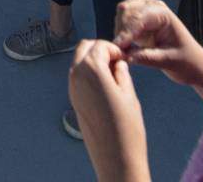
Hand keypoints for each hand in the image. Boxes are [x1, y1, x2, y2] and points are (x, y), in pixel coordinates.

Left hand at [69, 40, 148, 180]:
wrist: (115, 156)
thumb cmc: (126, 127)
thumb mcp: (129, 94)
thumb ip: (121, 72)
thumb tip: (118, 64)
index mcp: (91, 70)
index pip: (100, 45)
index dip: (114, 49)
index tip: (125, 58)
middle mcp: (76, 76)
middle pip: (84, 49)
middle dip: (100, 50)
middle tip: (118, 62)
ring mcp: (72, 88)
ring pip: (79, 62)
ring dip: (94, 61)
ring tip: (114, 75)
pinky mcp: (73, 100)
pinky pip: (78, 77)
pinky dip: (89, 74)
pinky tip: (106, 86)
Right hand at [112, 0, 202, 90]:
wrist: (194, 64)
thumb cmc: (187, 61)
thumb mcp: (168, 62)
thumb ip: (146, 58)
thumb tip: (125, 56)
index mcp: (163, 14)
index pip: (138, 17)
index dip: (126, 32)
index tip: (118, 47)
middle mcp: (153, 8)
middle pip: (126, 10)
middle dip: (120, 30)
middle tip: (118, 51)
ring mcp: (145, 12)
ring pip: (121, 14)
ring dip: (119, 31)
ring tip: (122, 51)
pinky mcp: (140, 21)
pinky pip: (123, 22)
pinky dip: (120, 34)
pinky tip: (124, 47)